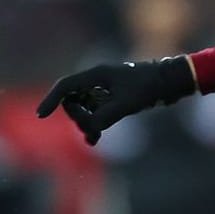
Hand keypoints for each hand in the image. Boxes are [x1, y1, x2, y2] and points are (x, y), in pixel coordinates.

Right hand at [36, 56, 195, 145]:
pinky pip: (96, 111)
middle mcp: (99, 80)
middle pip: (74, 100)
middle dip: (78, 118)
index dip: (52, 100)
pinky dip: (94, 123)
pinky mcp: (115, 97)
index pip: (66, 86)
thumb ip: (105, 117)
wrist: (173, 81)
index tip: (41, 116)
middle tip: (91, 132)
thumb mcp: (127, 104)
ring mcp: (106, 88)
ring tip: (94, 138)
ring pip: (85, 108)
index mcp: (98, 75)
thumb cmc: (151, 87)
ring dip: (87, 123)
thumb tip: (90, 129)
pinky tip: (94, 139)